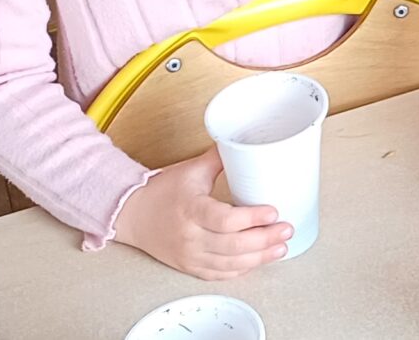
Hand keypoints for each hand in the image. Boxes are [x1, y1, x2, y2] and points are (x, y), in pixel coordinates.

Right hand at [111, 147, 291, 278]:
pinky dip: (241, 269)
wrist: (132, 215)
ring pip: (230, 263)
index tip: (274, 212)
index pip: (226, 220)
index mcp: (191, 209)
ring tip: (281, 248)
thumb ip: (220, 158)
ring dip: (259, 257)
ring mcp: (190, 255)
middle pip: (233, 244)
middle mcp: (190, 236)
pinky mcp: (190, 267)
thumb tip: (245, 144)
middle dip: (265, 239)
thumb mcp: (190, 170)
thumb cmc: (161, 191)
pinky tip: (258, 261)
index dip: (253, 218)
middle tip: (286, 230)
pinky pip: (220, 273)